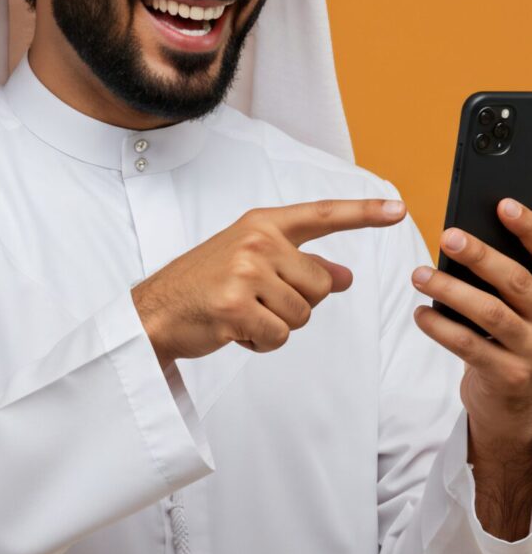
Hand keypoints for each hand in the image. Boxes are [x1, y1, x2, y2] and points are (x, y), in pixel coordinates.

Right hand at [131, 198, 406, 368]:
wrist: (154, 311)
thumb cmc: (204, 285)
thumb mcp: (253, 263)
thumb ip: (300, 264)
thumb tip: (346, 275)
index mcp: (262, 224)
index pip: (323, 215)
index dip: (364, 213)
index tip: (399, 210)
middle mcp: (257, 241)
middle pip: (321, 284)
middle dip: (297, 303)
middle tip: (255, 301)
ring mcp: (245, 272)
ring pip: (303, 314)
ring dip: (277, 326)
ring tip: (242, 314)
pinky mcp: (236, 306)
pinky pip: (279, 336)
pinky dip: (261, 343)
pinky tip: (235, 331)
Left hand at [412, 198, 531, 451]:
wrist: (517, 410)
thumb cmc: (508, 344)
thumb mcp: (514, 311)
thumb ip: (501, 282)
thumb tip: (464, 239)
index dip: (528, 228)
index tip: (503, 204)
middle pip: (516, 281)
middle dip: (480, 255)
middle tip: (447, 235)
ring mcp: (531, 351)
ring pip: (490, 312)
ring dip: (451, 290)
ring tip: (419, 275)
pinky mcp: (508, 376)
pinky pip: (470, 346)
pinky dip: (441, 327)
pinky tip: (421, 314)